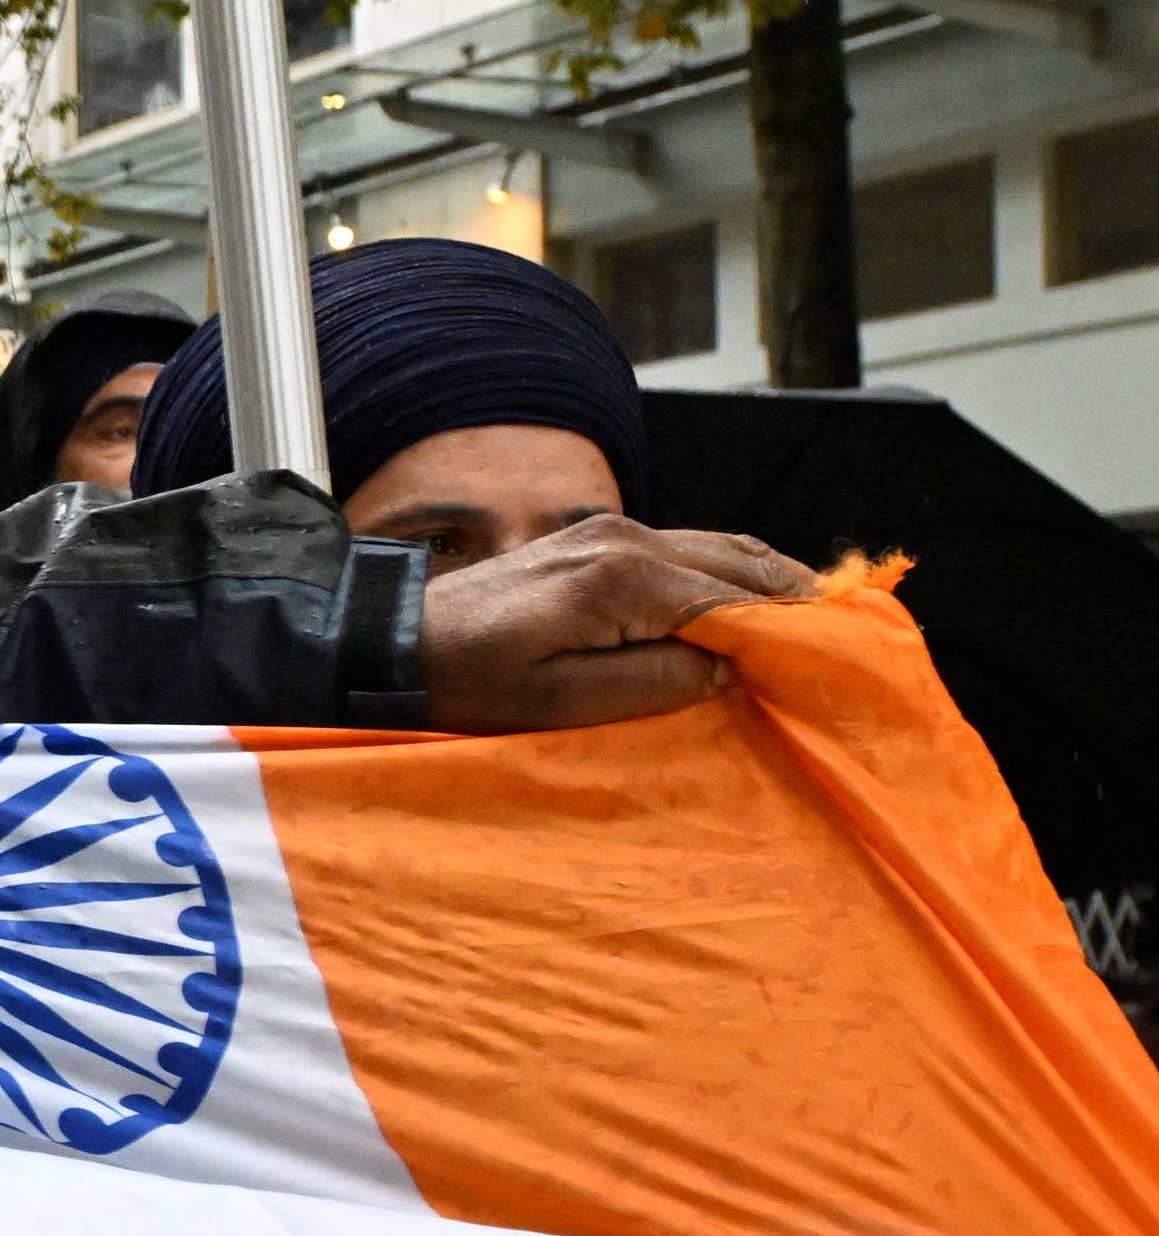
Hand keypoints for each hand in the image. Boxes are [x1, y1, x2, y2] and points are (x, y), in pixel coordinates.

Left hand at [415, 514, 814, 731]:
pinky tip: (749, 607)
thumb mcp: (562, 704)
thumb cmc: (468, 683)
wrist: (391, 641)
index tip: (838, 661)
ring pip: (720, 548)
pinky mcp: (596, 537)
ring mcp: (612, 530)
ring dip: (768, 583)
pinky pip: (686, 549)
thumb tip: (728, 669)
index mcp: (624, 579)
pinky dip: (727, 574)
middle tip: (844, 643)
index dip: (793, 633)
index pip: (739, 601)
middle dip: (797, 600)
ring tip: (812, 626)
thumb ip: (654, 682)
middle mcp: (627, 539)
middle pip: (743, 562)